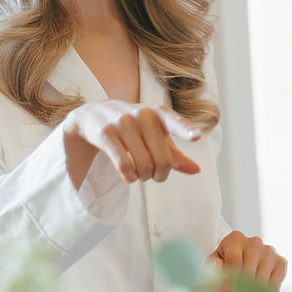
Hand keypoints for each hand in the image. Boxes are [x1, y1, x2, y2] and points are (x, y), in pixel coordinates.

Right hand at [63, 101, 201, 187]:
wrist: (94, 115)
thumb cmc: (133, 127)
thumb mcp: (155, 136)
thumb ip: (175, 154)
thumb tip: (196, 170)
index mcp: (158, 113)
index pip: (174, 122)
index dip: (185, 130)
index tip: (196, 137)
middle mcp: (142, 115)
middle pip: (162, 159)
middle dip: (160, 174)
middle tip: (154, 175)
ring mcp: (123, 123)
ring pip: (143, 165)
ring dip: (143, 177)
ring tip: (140, 174)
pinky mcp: (106, 134)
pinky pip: (124, 166)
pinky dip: (129, 177)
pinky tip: (129, 176)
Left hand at [209, 231, 287, 291]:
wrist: (242, 254)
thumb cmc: (224, 260)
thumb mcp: (214, 262)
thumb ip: (212, 268)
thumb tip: (216, 272)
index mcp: (235, 239)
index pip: (234, 264)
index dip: (230, 285)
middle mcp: (255, 243)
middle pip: (249, 277)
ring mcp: (270, 253)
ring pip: (262, 286)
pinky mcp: (281, 263)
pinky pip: (274, 289)